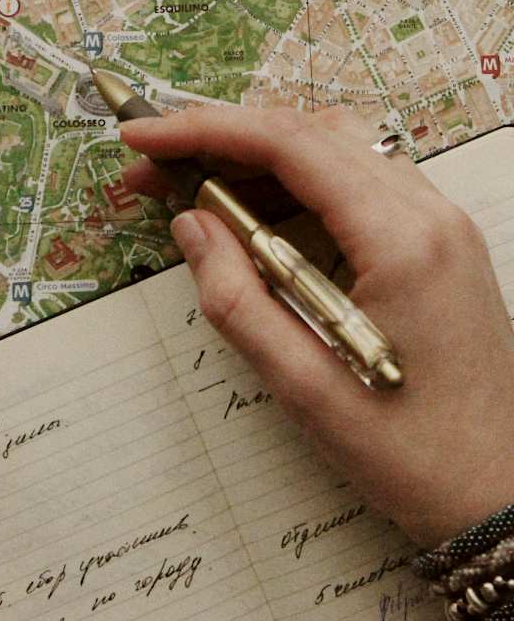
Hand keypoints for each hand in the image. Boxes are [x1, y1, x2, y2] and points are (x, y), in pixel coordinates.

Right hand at [121, 106, 513, 546]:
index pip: (291, 145)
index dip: (205, 129)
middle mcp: (428, 215)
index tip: (142, 136)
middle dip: (221, 140)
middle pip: (312, 134)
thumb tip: (191, 225)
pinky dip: (293, 188)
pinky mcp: (434, 247)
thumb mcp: (302, 386)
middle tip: (151, 170)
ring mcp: (438, 227)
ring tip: (188, 194)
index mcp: (401, 241)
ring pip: (335, 153)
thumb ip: (237, 299)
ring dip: (256, 161)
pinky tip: (250, 220)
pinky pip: (355, 190)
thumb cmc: (408, 453)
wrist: (497, 491)